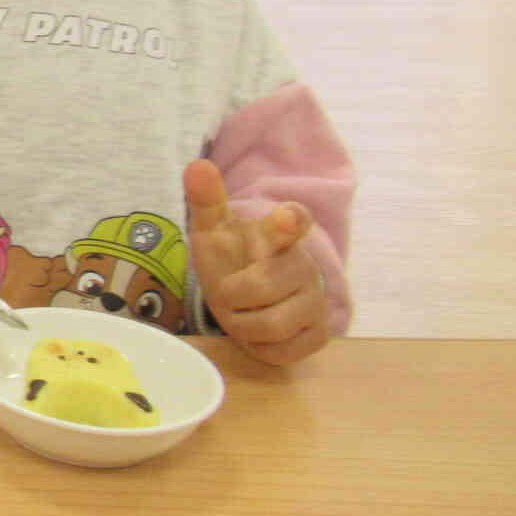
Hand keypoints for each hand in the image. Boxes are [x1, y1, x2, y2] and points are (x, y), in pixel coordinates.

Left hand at [184, 159, 327, 364]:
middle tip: (230, 291)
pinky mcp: (318, 334)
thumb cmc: (232, 259)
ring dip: (242, 323)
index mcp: (279, 233)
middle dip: (231, 295)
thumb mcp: (213, 230)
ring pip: (269, 325)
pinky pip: (280, 350)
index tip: (285, 217)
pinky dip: (259, 347)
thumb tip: (196, 165)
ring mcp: (315, 300)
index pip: (293, 222)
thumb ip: (206, 200)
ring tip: (244, 310)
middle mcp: (304, 264)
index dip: (288, 222)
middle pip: (260, 286)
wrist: (251, 297)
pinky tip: (261, 331)